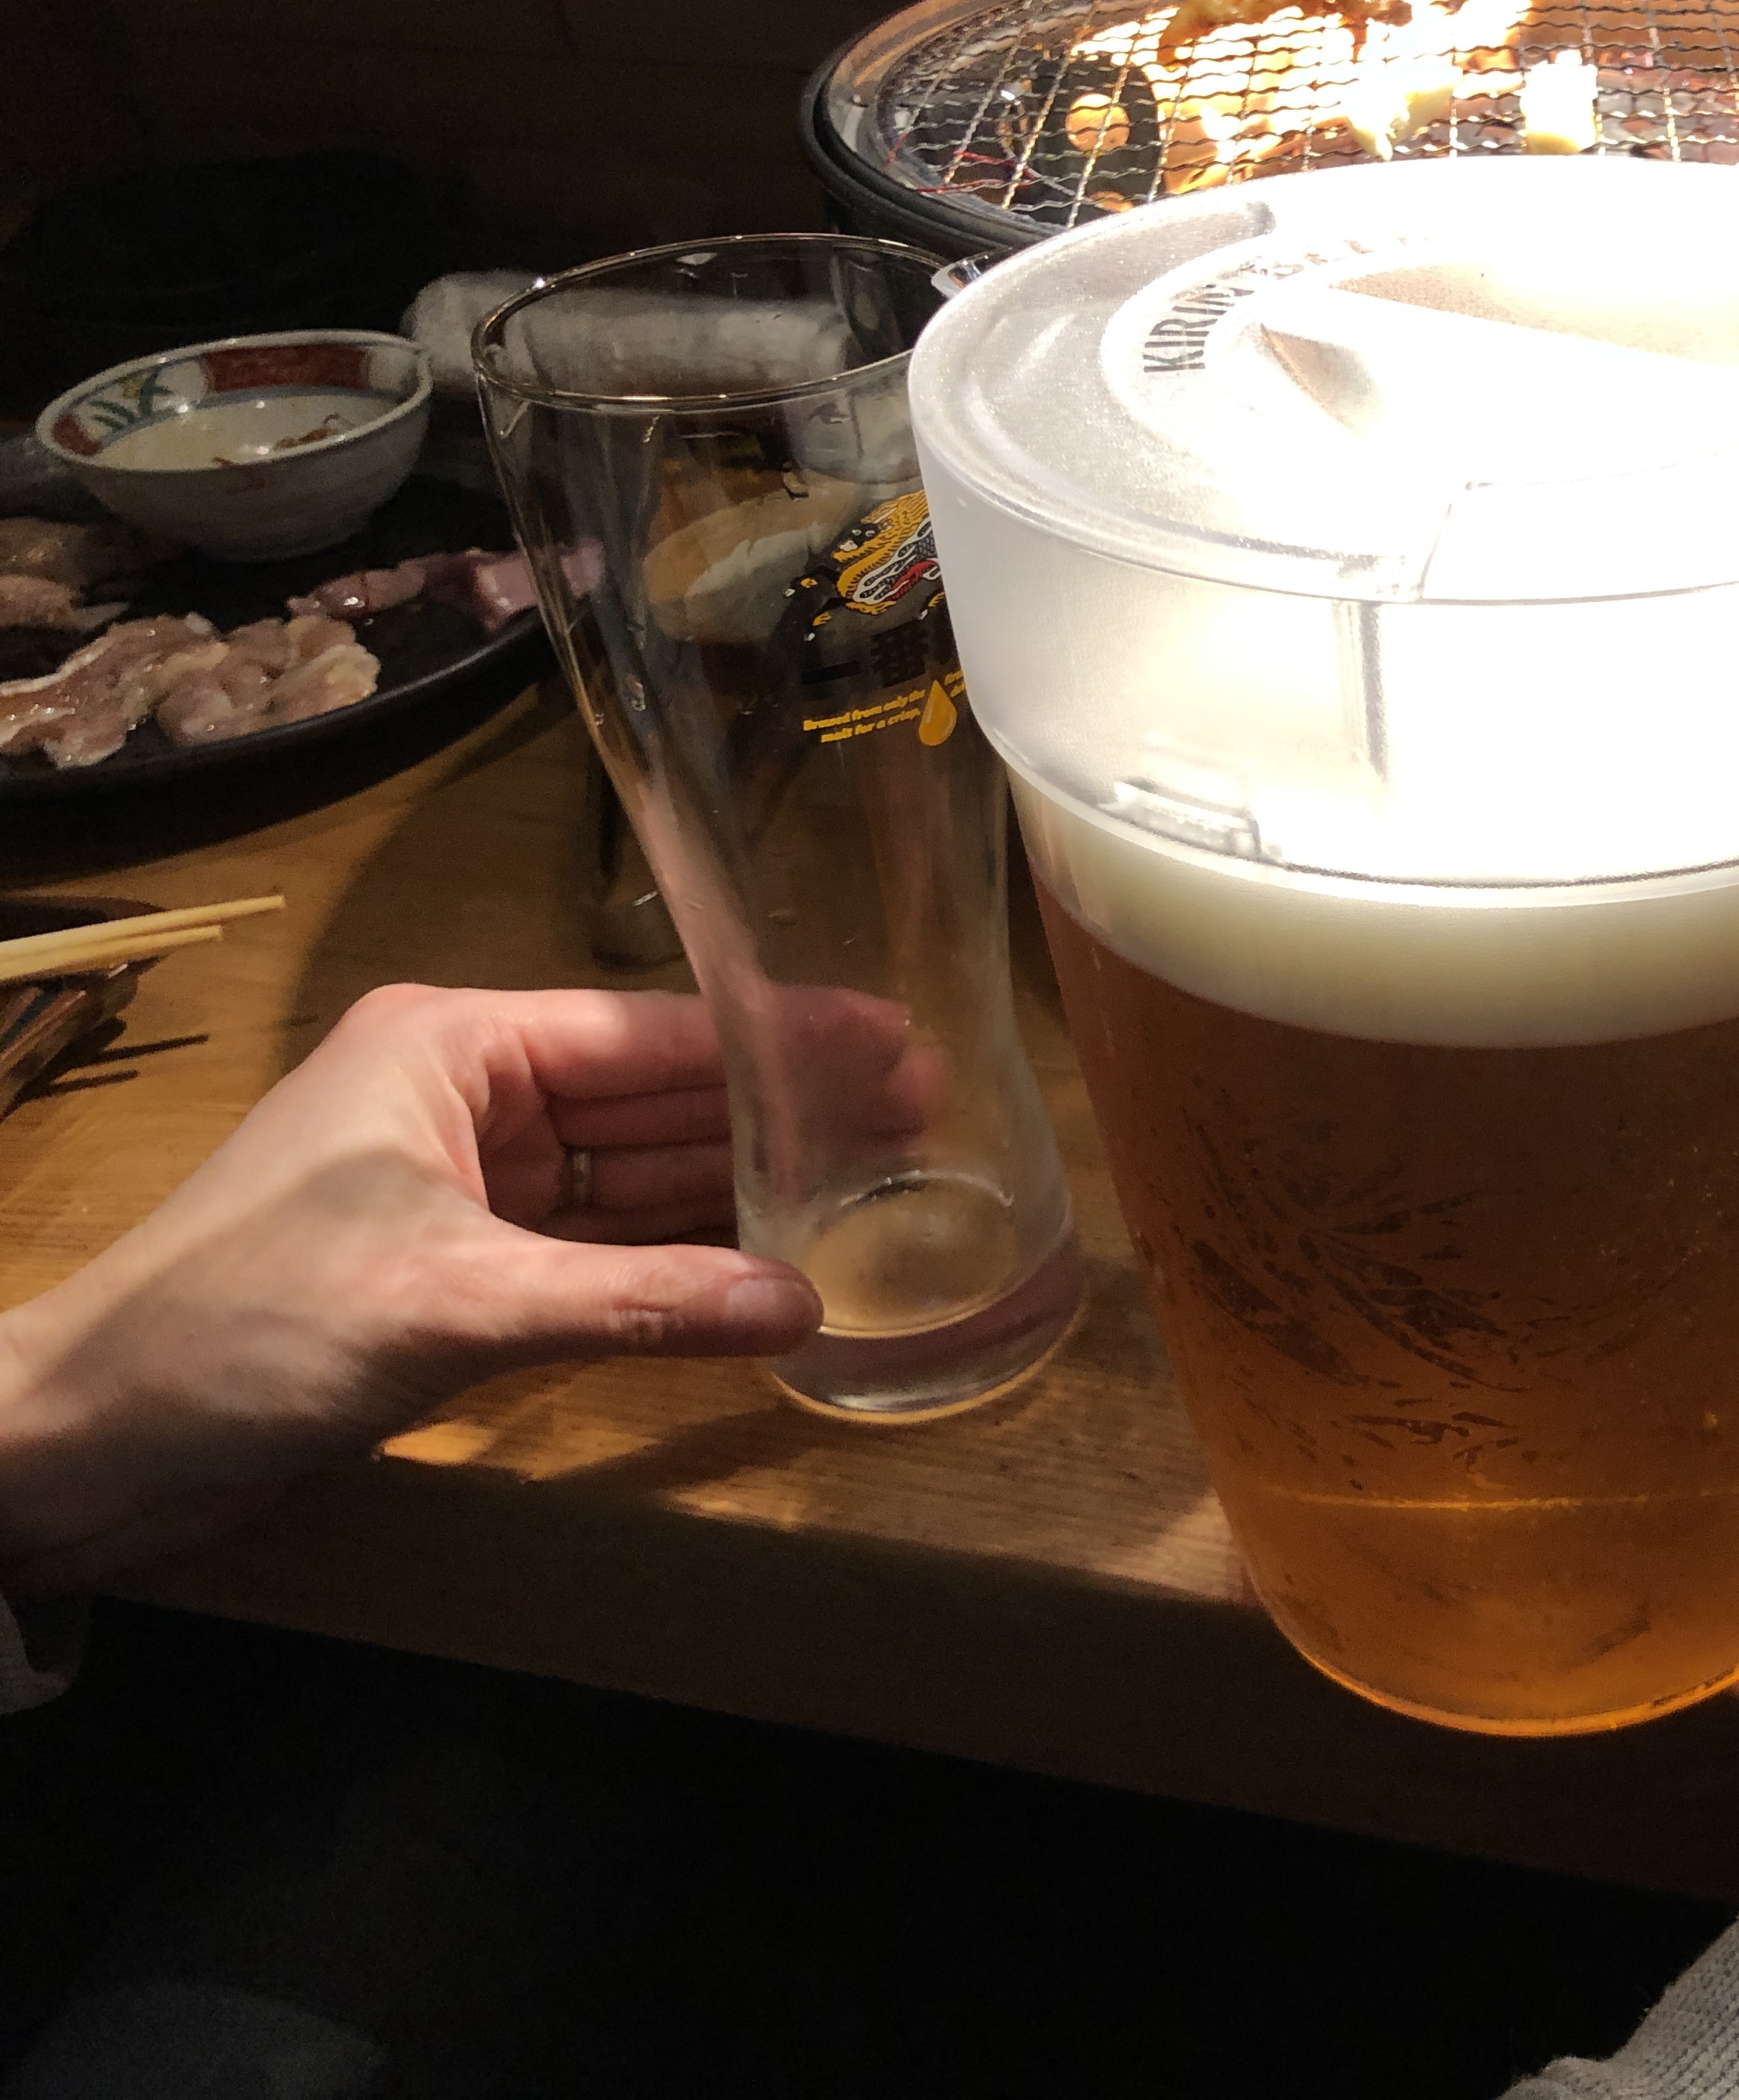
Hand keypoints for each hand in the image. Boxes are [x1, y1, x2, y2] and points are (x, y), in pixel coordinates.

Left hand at [0, 985, 821, 1598]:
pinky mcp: (456, 1275)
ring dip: (742, 1189)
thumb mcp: (452, 1303)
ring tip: (877, 1186)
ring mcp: (463, 1189)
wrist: (86, 1437)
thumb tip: (806, 1308)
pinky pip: (598, 1255)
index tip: (895, 1041)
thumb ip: (639, 1302)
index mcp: (453, 1046)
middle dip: (783, 1110)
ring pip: (636, 1179)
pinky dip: (677, 1268)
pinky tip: (768, 1273)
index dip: (780, 1040)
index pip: (652, 1031)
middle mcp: (465, 1098)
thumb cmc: (243, 1326)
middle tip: (923, 1116)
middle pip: (658, 1096)